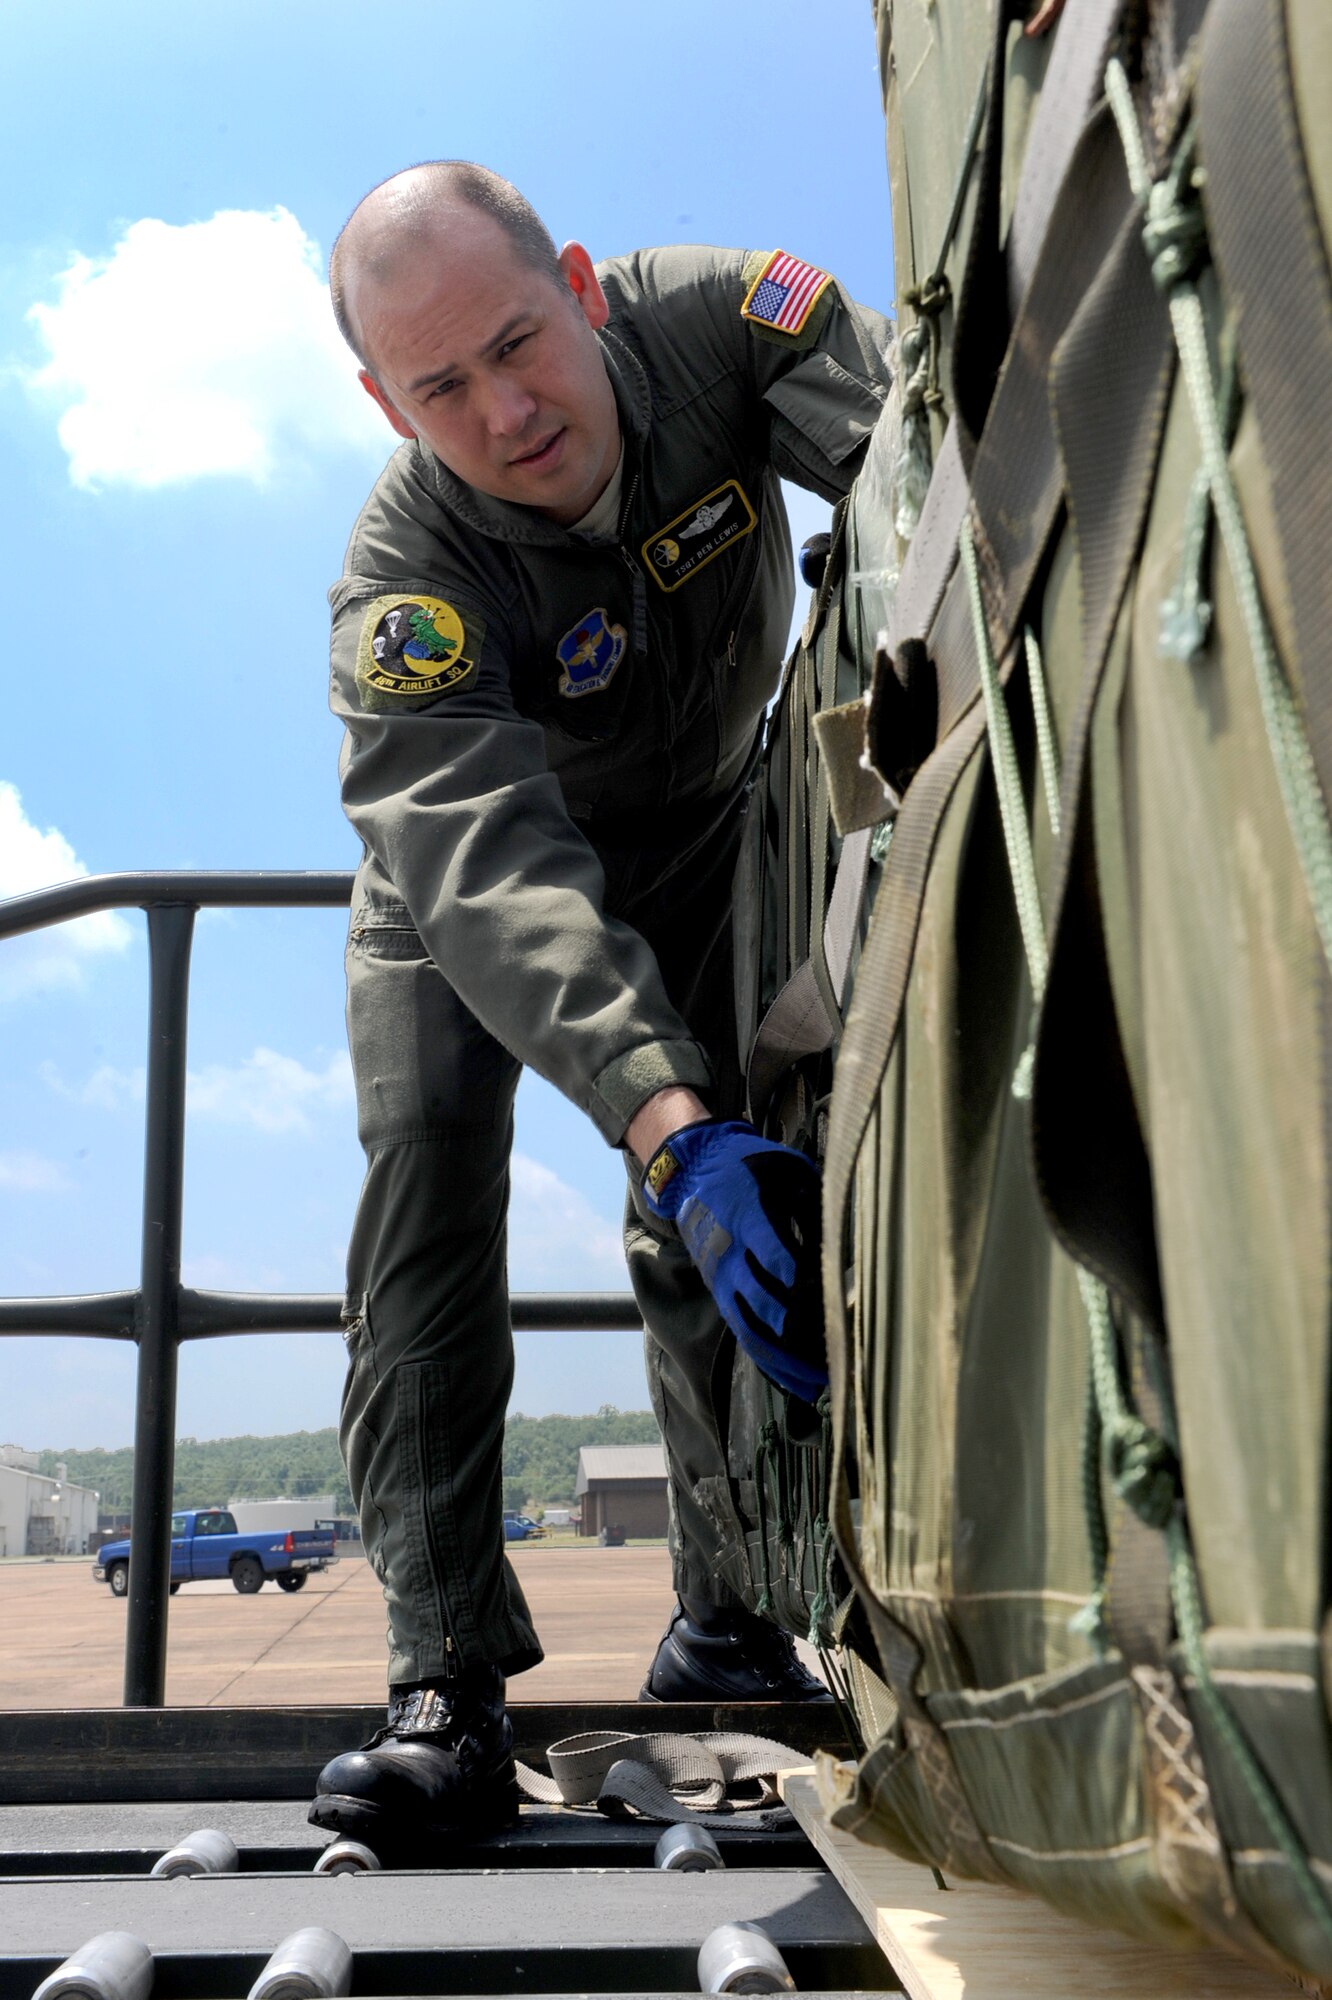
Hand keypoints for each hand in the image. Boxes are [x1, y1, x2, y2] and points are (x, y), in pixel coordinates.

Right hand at [641, 1119, 827, 1402]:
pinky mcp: (723, 1294)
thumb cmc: (745, 1166)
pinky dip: (769, 1360)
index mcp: (745, 1216)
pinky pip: (745, 1333)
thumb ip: (809, 1196)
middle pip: (760, 1302)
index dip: (787, 1268)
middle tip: (833, 1358)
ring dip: (784, 1361)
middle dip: (794, 1334)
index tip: (814, 1293)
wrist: (690, 1172)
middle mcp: (731, 1256)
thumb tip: (844, 1230)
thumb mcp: (780, 1166)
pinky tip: (796, 1382)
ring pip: (751, 1330)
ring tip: (819, 1385)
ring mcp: (724, 1280)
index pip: (768, 1248)